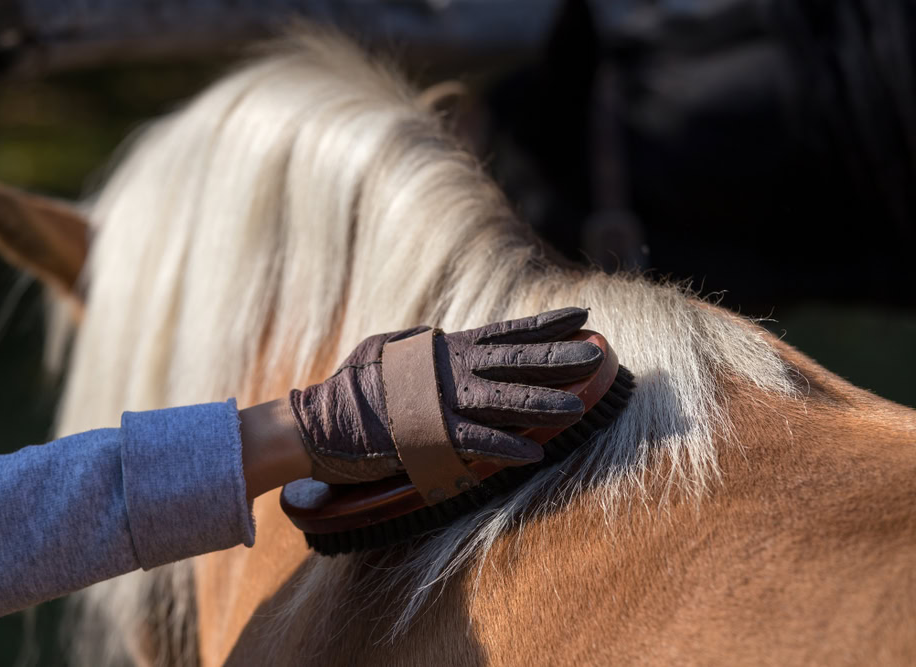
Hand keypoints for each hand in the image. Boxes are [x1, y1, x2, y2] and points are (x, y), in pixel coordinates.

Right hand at [288, 307, 601, 483]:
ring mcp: (439, 402)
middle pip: (514, 361)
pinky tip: (534, 453)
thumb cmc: (355, 388)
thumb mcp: (390, 351)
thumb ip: (422, 344)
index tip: (582, 315)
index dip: (545, 324)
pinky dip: (503, 447)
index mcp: (445, 348)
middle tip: (598, 354)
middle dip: (558, 357)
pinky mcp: (427, 435)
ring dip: (542, 404)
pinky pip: (474, 441)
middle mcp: (448, 369)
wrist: (318, 423)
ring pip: (502, 400)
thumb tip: (441, 334)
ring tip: (580, 406)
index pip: (505, 331)